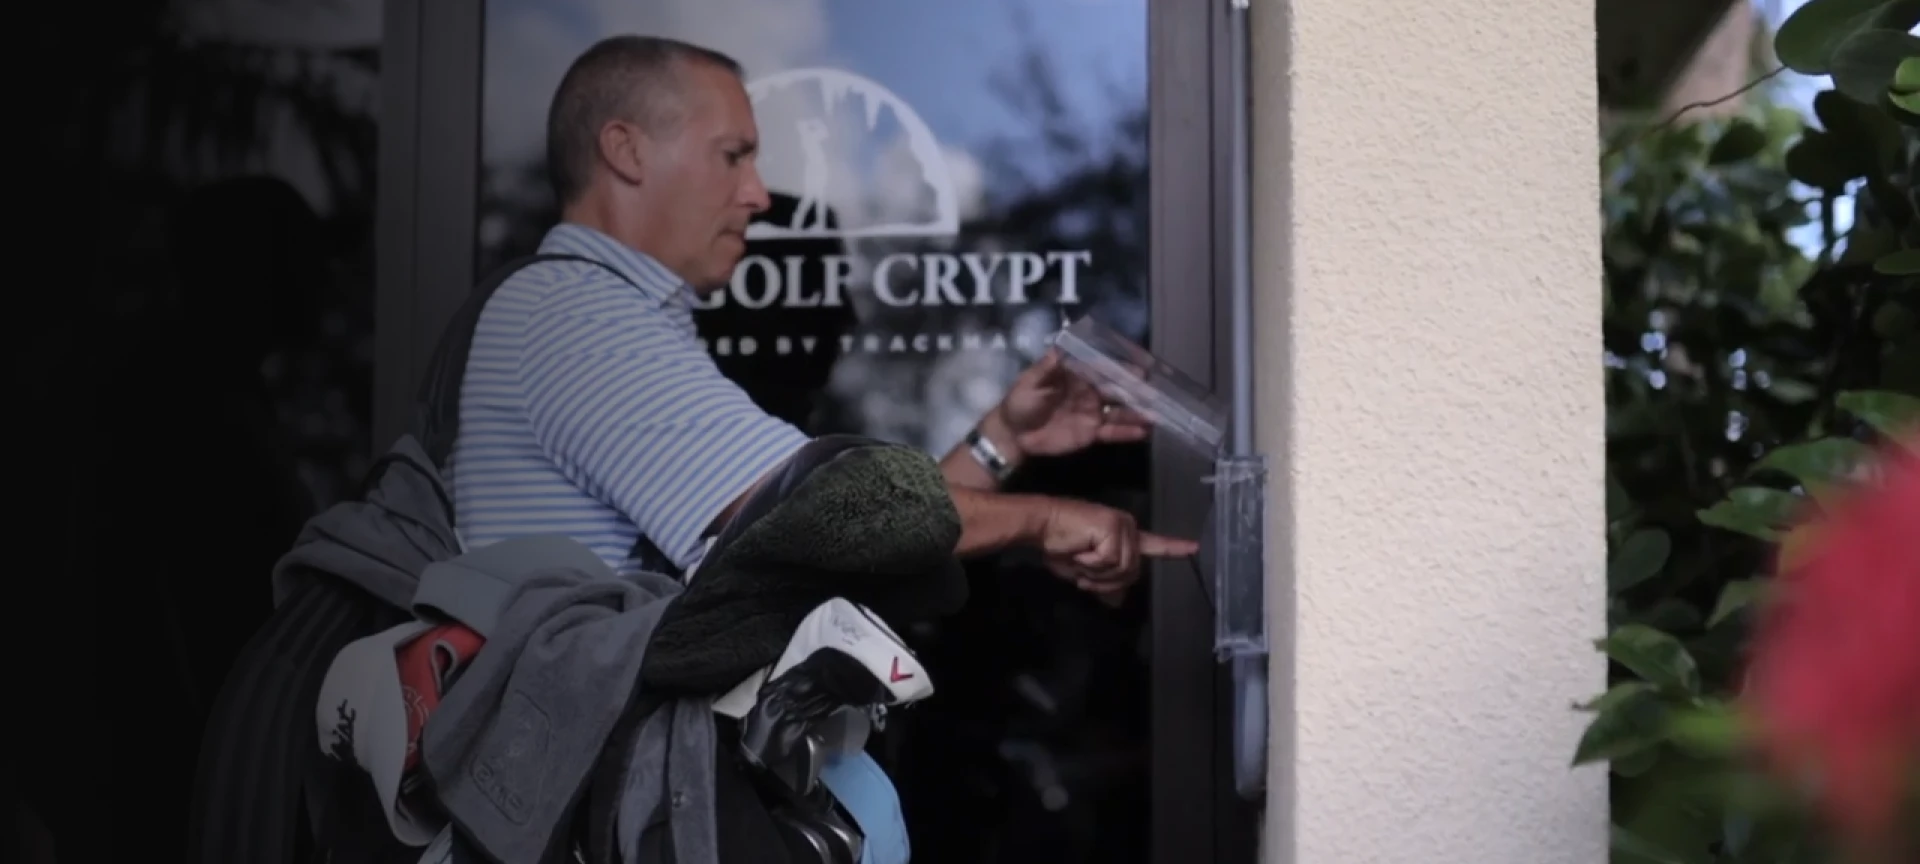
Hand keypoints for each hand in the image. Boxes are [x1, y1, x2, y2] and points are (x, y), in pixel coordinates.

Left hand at [997, 348, 1152, 457]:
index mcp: (1078, 376)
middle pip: (1117, 390)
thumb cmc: (1021, 401)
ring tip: (1155, 416)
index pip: (1103, 369)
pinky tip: (1144, 432)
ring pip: (1120, 412)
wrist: (1013, 434)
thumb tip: (1060, 346)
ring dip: (1137, 413)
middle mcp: (1091, 392)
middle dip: (1136, 391)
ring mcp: (1093, 413)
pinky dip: (1127, 433)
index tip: (1139, 370)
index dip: (1120, 369)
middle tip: (1155, 393)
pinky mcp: (1092, 434)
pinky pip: (1112, 432)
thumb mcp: (1030, 382)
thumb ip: (1047, 367)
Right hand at [1036, 497, 1198, 597]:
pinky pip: (1110, 561)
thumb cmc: (1059, 545)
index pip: (1153, 544)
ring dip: (1096, 572)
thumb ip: (1104, 583)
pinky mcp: (1113, 529)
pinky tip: (1080, 550)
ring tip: (1079, 557)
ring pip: (1123, 569)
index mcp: (1123, 536)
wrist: (1040, 527)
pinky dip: (1091, 562)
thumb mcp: (1085, 572)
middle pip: (1132, 571)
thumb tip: (1117, 601)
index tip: (1194, 548)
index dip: (1172, 549)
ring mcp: (1122, 526)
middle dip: (1105, 579)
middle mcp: (1127, 528)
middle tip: (1082, 568)